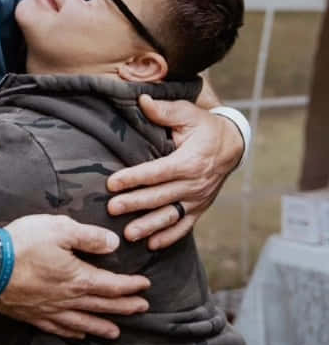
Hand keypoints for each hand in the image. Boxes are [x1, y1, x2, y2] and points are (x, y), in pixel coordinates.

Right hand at [0, 214, 149, 338]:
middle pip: (102, 306)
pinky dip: (72, 333)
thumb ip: (88, 237)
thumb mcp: (59, 229)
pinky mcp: (32, 316)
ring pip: (83, 322)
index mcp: (78, 278)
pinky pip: (58, 328)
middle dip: (124, 307)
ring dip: (102, 326)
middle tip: (141, 309)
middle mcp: (68, 299)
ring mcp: (49, 310)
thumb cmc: (21, 244)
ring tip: (116, 332)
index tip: (145, 286)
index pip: (112, 285)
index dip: (130, 286)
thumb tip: (114, 244)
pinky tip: (78, 335)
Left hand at [105, 95, 243, 249]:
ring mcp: (198, 198)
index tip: (112, 183)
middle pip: (160, 196)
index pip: (157, 172)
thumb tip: (142, 100)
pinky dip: (169, 236)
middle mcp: (194, 183)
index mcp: (189, 160)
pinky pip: (185, 226)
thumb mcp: (187, 113)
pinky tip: (152, 244)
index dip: (134, 178)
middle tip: (112, 209)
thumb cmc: (204, 127)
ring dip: (149, 226)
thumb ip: (164, 111)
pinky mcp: (200, 208)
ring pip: (170, 215)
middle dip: (134, 203)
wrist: (231, 144)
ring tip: (129, 234)